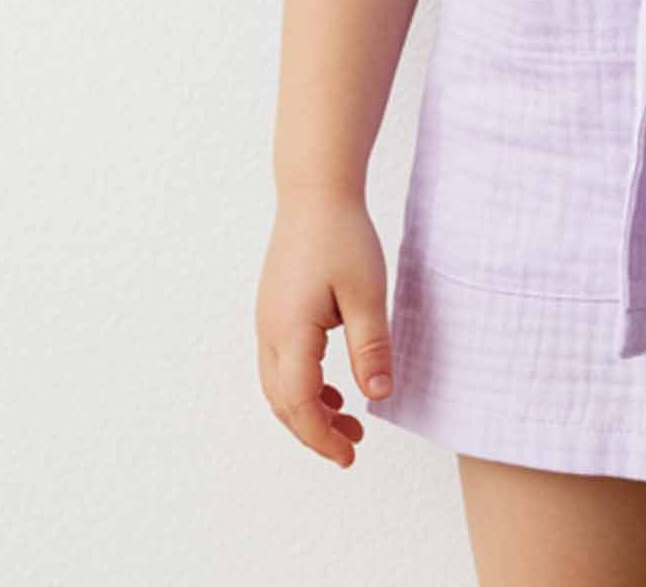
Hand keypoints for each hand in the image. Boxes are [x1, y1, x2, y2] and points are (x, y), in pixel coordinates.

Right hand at [256, 188, 396, 467]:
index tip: (349, 455)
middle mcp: (269, 331)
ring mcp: (267, 320)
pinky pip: (281, 363)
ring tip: (347, 421)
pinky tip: (334, 385)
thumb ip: (371, 348)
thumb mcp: (366, 293)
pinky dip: (303, 386)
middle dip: (315, 431)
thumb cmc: (342, 236)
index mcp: (289, 332)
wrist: (315, 191)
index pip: (299, 404)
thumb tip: (378, 397)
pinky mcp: (275, 309)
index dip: (322, 437)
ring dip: (308, 410)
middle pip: (283, 402)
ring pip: (278, 385)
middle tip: (351, 448)